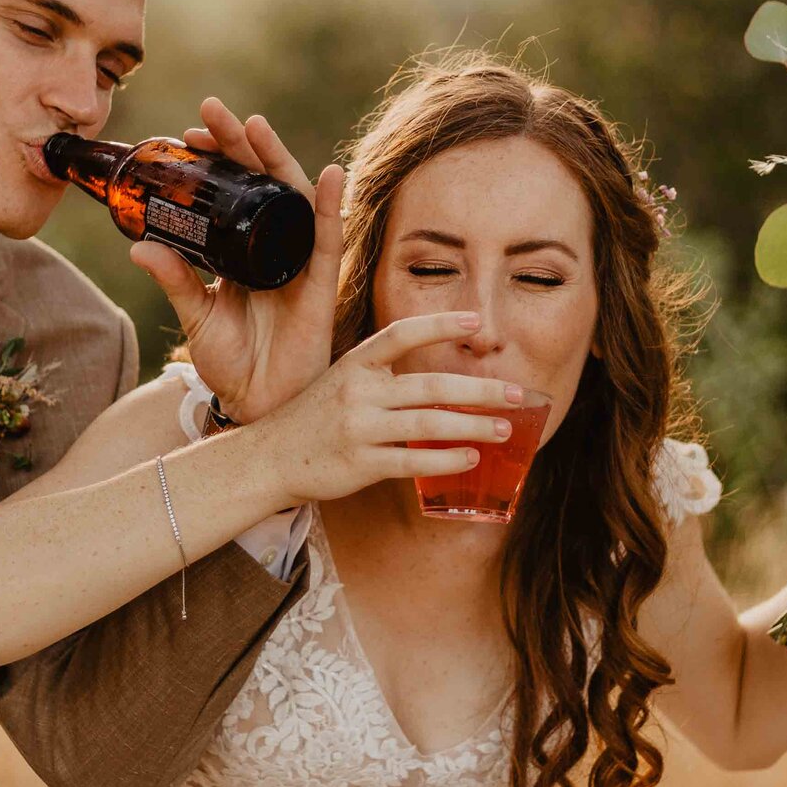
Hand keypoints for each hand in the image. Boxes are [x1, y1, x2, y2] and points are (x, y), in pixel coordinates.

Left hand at [129, 99, 343, 424]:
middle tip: (213, 111)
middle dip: (241, 144)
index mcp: (244, 249)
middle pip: (262, 182)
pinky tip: (331, 174)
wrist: (257, 406)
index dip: (217, 159)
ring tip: (256, 124)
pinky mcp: (321, 283)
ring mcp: (300, 260)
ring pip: (293, 197)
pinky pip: (330, 238)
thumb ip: (174, 280)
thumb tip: (139, 247)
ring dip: (278, 159)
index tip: (189, 134)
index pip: (233, 190)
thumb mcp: (196, 314)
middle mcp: (274, 246)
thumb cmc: (233, 363)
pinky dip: (332, 205)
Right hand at [250, 312, 522, 504]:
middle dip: (478, 389)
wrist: (270, 457)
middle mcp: (358, 391)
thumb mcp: (340, 380)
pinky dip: (446, 461)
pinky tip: (471, 460)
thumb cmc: (313, 418)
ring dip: (472, 426)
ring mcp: (359, 428)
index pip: (401, 334)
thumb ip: (382, 374)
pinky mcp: (360, 464)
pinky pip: (412, 462)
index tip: (476, 322)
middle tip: (516, 392)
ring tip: (504, 429)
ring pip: (427, 425)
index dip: (440, 325)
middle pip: (430, 385)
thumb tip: (440, 380)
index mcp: (355, 363)